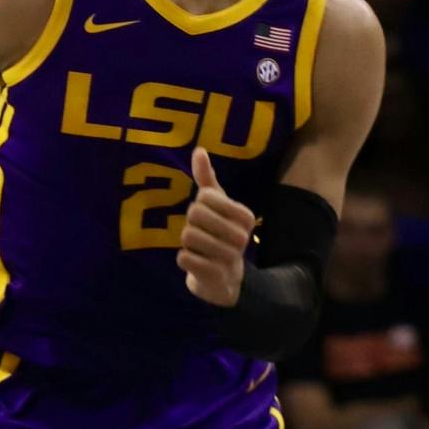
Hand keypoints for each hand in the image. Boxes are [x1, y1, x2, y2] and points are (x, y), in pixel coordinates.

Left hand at [178, 148, 254, 308]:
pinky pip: (183, 258)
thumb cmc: (217, 235)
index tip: (208, 218)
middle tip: (202, 235)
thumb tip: (198, 150)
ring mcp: (229, 256)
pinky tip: (197, 263)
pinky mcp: (214, 275)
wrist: (225, 279)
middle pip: (194, 215)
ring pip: (187, 236)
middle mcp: (241, 235)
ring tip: (200, 249)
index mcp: (245, 215)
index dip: (198, 206)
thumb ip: (207, 179)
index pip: (204, 196)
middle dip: (190, 224)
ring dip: (187, 243)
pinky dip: (184, 259)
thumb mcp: (216, 206)